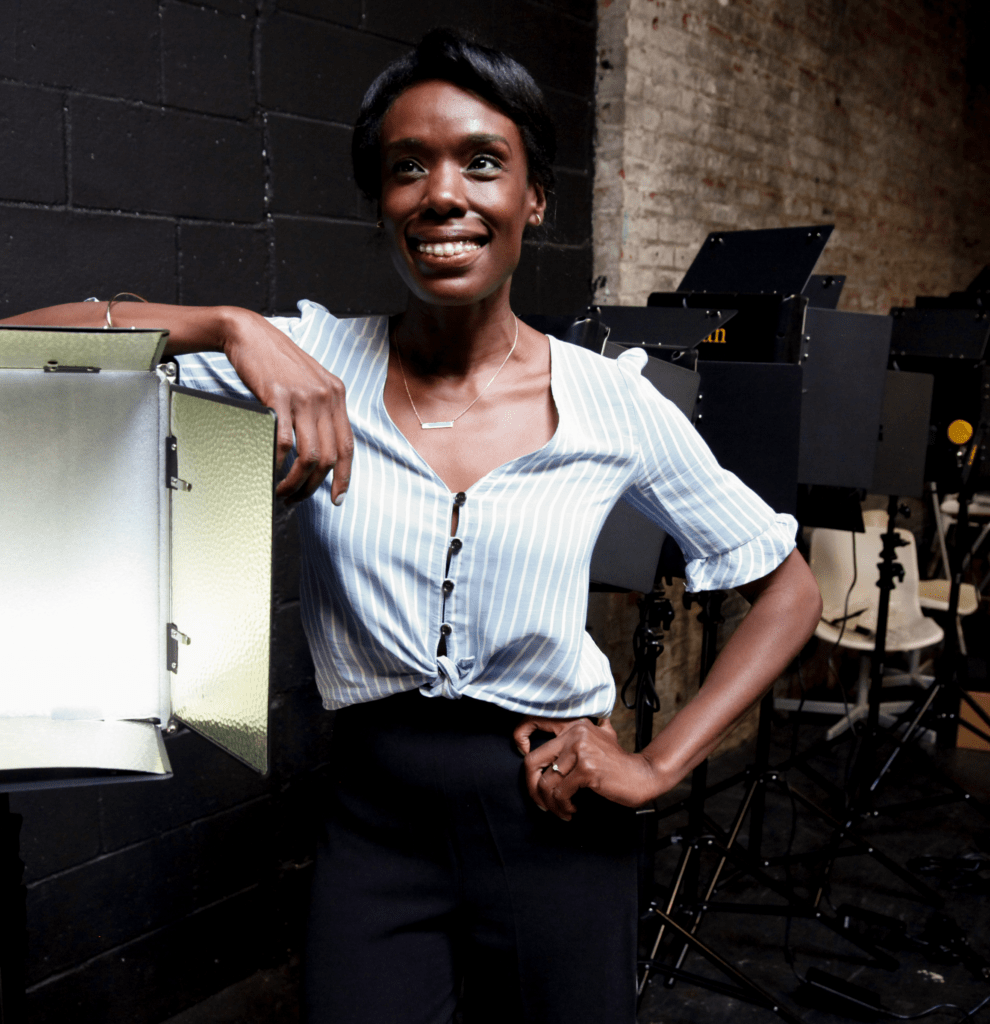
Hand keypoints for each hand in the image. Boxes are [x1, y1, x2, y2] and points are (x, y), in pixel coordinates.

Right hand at [219, 308, 352, 503]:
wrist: (250, 334)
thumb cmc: (277, 361)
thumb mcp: (310, 383)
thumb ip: (321, 410)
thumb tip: (321, 448)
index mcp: (337, 395)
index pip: (348, 445)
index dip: (344, 476)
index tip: (337, 497)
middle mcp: (326, 396)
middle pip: (329, 456)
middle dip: (314, 486)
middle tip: (298, 497)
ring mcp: (304, 397)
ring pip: (308, 455)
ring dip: (295, 481)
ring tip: (283, 491)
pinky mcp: (279, 397)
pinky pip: (283, 442)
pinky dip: (277, 464)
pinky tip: (270, 472)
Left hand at [513, 716, 665, 820]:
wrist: (642, 775)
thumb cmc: (617, 763)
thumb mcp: (599, 737)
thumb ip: (577, 734)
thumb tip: (546, 745)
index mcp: (574, 725)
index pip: (534, 723)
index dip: (519, 739)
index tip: (527, 765)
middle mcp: (575, 733)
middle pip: (532, 761)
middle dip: (531, 787)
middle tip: (540, 802)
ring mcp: (581, 751)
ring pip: (546, 783)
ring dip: (550, 804)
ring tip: (560, 810)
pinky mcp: (587, 770)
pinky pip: (560, 793)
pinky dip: (563, 806)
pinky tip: (572, 809)